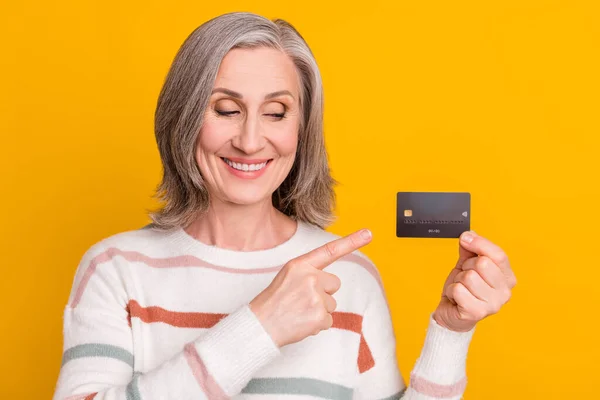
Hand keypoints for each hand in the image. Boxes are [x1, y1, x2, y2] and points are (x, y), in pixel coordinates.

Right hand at [249, 228, 372, 346]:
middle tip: (302, 301)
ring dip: (320, 310)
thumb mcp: (287, 277)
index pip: (329, 251)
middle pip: (334, 283)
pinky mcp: (320, 316)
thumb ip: (308, 273)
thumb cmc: (274, 302)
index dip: (351, 241)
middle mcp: (310, 277)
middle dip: (324, 294)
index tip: (368, 233)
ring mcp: (316, 297)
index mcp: (300, 265)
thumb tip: (331, 283)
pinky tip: (302, 323)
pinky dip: (318, 324)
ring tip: (299, 312)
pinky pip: (329, 320)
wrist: (260, 326)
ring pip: (332, 304)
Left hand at [433, 230, 516, 331]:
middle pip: (482, 264)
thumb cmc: (464, 289)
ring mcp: (493, 304)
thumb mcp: (467, 264)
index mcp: (507, 277)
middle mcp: (505, 292)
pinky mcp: (477, 313)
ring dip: (458, 280)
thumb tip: (469, 235)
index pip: (498, 255)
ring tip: (461, 288)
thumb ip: (470, 249)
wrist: (452, 313)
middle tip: (465, 277)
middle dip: (466, 267)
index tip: (465, 239)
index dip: (479, 243)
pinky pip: (458, 290)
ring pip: (469, 277)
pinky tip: (456, 298)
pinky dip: (451, 291)